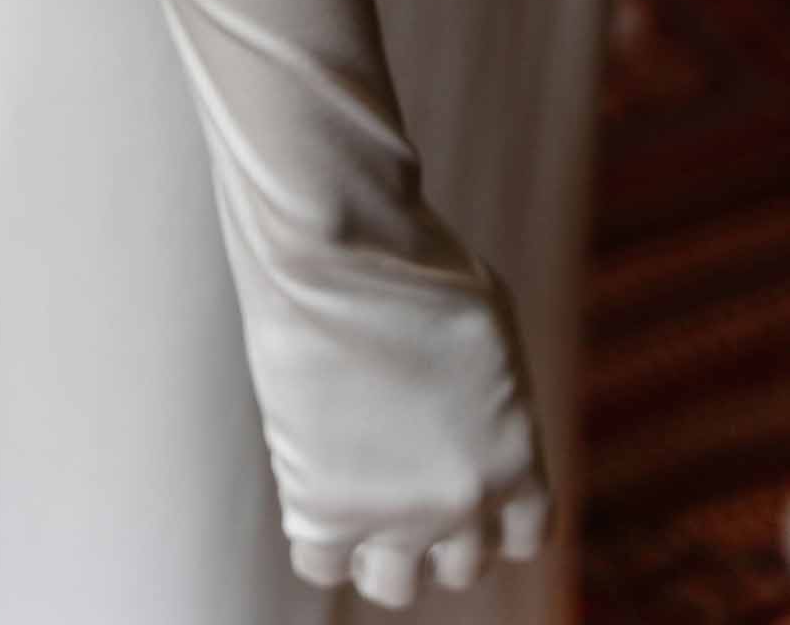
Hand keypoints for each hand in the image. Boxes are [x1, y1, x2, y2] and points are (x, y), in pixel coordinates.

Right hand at [226, 212, 552, 605]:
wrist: (340, 251)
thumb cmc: (414, 263)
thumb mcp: (493, 329)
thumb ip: (495, 398)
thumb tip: (477, 419)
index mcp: (517, 459)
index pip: (522, 537)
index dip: (491, 512)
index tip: (457, 475)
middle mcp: (463, 502)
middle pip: (460, 565)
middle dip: (436, 527)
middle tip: (400, 472)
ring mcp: (393, 513)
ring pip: (394, 585)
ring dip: (380, 548)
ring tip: (358, 490)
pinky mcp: (324, 504)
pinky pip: (321, 565)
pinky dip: (320, 540)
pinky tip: (313, 486)